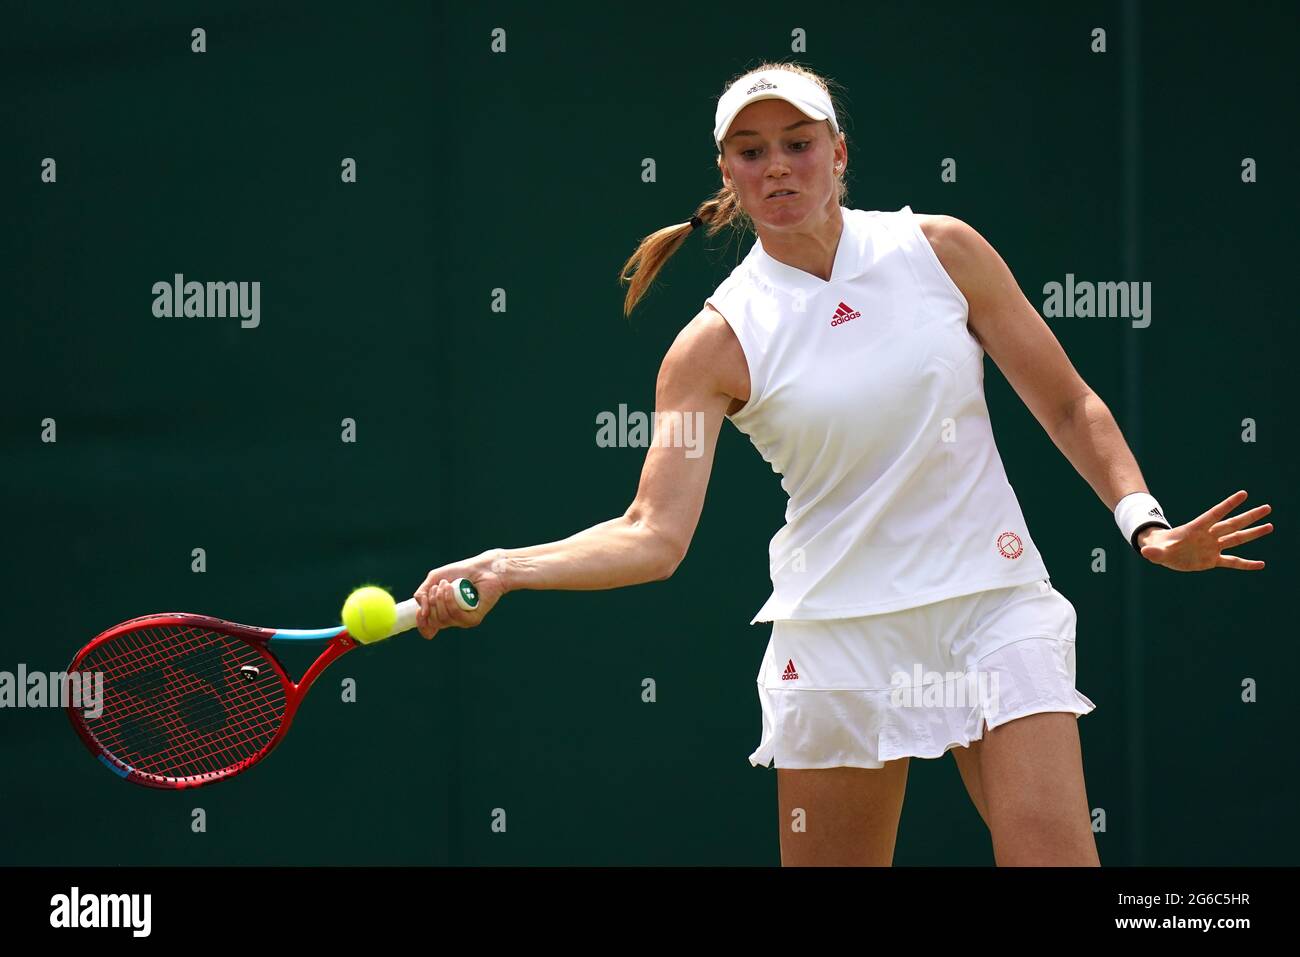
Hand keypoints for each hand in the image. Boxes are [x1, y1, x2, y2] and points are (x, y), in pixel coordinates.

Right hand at [413, 549, 508, 638]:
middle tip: (438, 586)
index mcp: (442, 612)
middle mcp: (452, 619)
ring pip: (443, 619)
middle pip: (433, 622)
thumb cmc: (460, 572)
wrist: (483, 568)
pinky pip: (456, 615)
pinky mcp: (474, 619)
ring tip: (447, 585)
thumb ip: (422, 594)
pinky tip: (452, 589)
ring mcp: (463, 620)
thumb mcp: (434, 579)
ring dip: (440, 599)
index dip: (421, 622)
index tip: (421, 610)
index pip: (428, 629)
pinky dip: (451, 601)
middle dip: (431, 602)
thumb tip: (422, 612)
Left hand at [1137, 490, 1272, 570]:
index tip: (1243, 494)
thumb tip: (1145, 554)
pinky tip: (1261, 564)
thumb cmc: (1158, 547)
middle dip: (1249, 516)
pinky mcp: (1212, 560)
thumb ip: (1153, 552)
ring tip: (1270, 526)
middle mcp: (1208, 536)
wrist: (1162, 553)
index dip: (1228, 504)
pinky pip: (1232, 561)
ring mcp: (1212, 547)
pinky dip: (1246, 564)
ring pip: (1236, 539)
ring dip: (1253, 533)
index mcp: (1195, 529)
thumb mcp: (1155, 551)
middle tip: (1267, 508)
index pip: (1214, 514)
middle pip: (1232, 524)